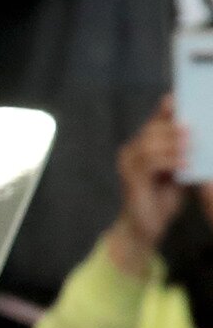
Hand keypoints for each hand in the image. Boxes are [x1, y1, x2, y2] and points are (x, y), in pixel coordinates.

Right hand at [110, 96, 187, 276]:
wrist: (146, 227)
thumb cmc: (163, 198)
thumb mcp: (178, 169)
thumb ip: (184, 150)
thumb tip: (200, 132)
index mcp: (142, 146)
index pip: (155, 121)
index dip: (166, 109)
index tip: (180, 100)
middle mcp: (131, 152)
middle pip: (152, 129)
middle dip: (175, 127)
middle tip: (195, 128)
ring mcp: (128, 165)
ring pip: (150, 143)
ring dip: (174, 143)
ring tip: (193, 146)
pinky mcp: (131, 180)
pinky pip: (150, 163)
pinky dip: (169, 161)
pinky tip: (185, 165)